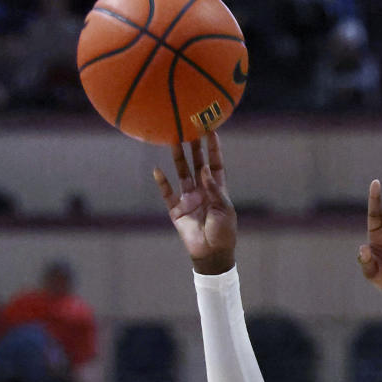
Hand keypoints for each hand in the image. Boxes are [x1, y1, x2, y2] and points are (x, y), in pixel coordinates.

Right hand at [154, 132, 236, 274]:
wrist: (211, 253)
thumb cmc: (223, 232)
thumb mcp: (224, 209)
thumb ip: (214, 189)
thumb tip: (205, 169)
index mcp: (217, 189)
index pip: (215, 163)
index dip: (213, 147)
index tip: (211, 129)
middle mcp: (202, 190)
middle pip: (196, 163)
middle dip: (194, 146)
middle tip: (189, 127)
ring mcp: (188, 198)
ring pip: (181, 172)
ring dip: (177, 157)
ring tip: (172, 139)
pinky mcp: (176, 209)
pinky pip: (167, 193)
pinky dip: (162, 182)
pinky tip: (157, 169)